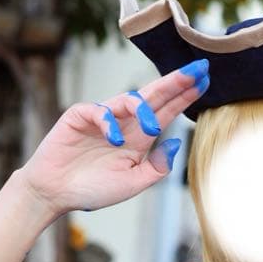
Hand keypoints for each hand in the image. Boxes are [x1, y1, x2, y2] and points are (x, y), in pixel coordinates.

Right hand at [15, 61, 209, 219]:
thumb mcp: (134, 183)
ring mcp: (102, 118)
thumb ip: (158, 166)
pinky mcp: (80, 116)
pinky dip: (110, 124)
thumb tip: (178, 141)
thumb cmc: (93, 189)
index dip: (185, 96)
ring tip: (153, 126)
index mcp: (139, 138)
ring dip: (145, 108)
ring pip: (130, 100)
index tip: (206, 80)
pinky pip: (100, 113)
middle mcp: (124, 123)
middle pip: (154, 97)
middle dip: (177, 82)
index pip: (167, 112)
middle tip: (200, 67)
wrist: (55, 194)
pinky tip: (115, 140)